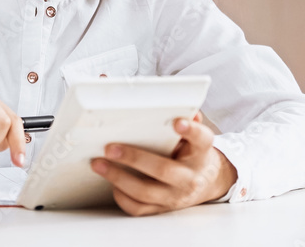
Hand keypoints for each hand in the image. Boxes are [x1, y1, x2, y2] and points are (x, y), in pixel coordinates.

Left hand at [89, 111, 237, 215]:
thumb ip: (177, 112)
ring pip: (146, 191)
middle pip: (163, 170)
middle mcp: (190, 176)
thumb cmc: (190, 150)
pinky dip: (122, 196)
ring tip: (98, 163)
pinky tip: (111, 183)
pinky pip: (140, 208)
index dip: (191, 131)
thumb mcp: (190, 131)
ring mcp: (176, 196)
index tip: (178, 121)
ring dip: (118, 177)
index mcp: (200, 153)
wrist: (206, 181)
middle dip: (134, 158)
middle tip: (110, 147)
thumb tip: (154, 94)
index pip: (202, 139)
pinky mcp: (163, 209)